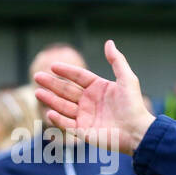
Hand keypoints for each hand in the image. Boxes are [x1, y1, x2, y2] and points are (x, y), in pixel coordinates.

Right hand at [33, 40, 156, 154]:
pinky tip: (50, 112)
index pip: (78, 76)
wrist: (138, 131)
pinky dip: (58, 120)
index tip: (53, 66)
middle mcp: (90, 102)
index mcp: (98, 88)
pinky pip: (68, 125)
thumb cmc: (134, 105)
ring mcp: (86, 117)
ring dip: (50, 100)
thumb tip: (109, 42)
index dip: (66, 71)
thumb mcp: (127, 79)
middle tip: (37, 77)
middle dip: (52, 84)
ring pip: (63, 107)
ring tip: (38, 92)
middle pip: (67, 90)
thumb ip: (117, 61)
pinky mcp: (84, 132)